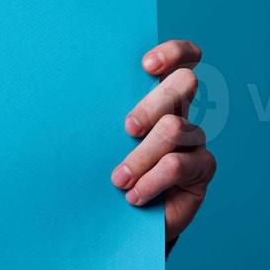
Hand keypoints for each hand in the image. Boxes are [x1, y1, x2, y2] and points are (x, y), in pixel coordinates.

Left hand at [111, 40, 216, 255]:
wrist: (120, 216)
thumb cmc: (104, 168)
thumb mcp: (99, 138)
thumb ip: (98, 115)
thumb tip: (67, 90)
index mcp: (157, 95)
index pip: (182, 59)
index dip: (173, 53)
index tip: (146, 66)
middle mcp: (181, 111)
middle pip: (185, 83)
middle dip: (151, 104)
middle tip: (127, 129)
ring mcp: (195, 139)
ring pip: (174, 128)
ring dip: (141, 155)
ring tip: (118, 180)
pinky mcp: (202, 168)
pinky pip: (177, 165)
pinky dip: (150, 180)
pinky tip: (133, 196)